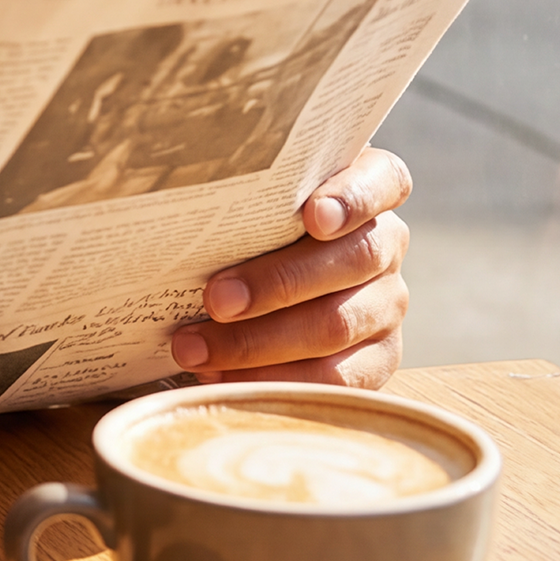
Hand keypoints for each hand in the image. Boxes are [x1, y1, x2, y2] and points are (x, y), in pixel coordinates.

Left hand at [168, 146, 411, 387]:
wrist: (253, 286)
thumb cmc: (241, 224)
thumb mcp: (245, 199)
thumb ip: (236, 193)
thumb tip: (174, 205)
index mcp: (367, 190)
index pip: (383, 180)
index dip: (353, 198)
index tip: (313, 216)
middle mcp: (384, 245)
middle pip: (353, 260)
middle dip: (278, 282)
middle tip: (215, 299)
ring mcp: (385, 305)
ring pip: (337, 324)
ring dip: (259, 341)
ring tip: (195, 348)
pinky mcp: (375, 359)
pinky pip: (335, 378)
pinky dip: (274, 380)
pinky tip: (223, 378)